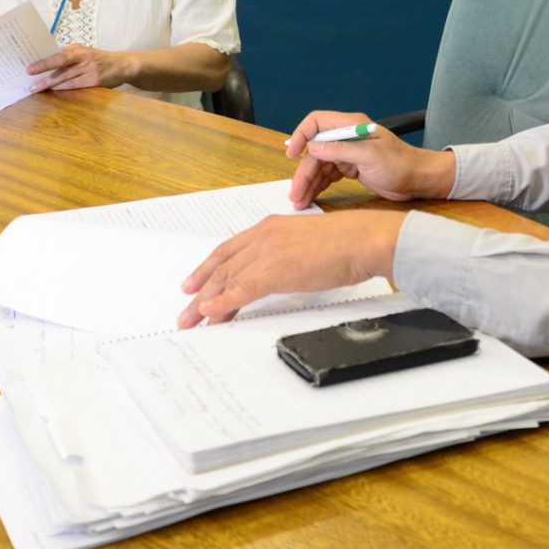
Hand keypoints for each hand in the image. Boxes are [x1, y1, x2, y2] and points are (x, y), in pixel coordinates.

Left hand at [27, 44, 134, 91]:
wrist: (123, 65)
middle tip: (30, 81)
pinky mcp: (95, 82)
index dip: (44, 62)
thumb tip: (48, 59)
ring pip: (66, 78)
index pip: (58, 55)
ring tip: (36, 89)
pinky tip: (53, 91)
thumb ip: (69, 54)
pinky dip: (63, 88)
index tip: (29, 69)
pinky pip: (76, 86)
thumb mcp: (86, 51)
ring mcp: (90, 71)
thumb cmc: (100, 58)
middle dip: (44, 73)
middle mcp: (84, 59)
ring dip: (50, 84)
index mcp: (80, 50)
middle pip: (61, 66)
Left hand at [177, 210, 404, 327]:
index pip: (230, 250)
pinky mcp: (275, 270)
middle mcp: (263, 235)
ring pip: (226, 280)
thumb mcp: (307, 243)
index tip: (194, 283)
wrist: (363, 240)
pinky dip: (221, 303)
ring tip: (191, 322)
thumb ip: (287, 254)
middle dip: (201, 291)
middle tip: (185, 311)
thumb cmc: (347, 242)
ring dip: (205, 304)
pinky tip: (209, 313)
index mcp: (271, 226)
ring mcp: (267, 252)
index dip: (208, 268)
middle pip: (222, 267)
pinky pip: (240, 290)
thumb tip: (282, 271)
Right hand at [285, 110, 455, 209]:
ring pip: (319, 166)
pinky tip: (310, 198)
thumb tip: (312, 148)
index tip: (292, 154)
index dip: (301, 135)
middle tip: (295, 194)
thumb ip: (340, 150)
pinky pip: (327, 176)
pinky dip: (318, 186)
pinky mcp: (350, 169)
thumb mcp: (370, 156)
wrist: (419, 179)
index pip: (317, 122)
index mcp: (351, 126)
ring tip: (299, 201)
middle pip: (314, 151)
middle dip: (303, 172)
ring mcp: (347, 154)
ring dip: (308, 183)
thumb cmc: (401, 164)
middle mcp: (346, 137)